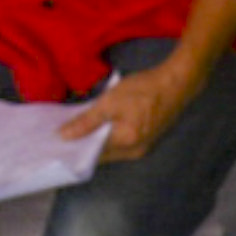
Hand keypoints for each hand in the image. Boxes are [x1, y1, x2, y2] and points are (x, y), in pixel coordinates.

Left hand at [58, 57, 201, 164]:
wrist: (178, 81)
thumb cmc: (143, 90)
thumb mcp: (110, 102)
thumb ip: (86, 121)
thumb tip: (63, 136)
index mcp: (125, 143)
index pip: (92, 154)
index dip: (74, 149)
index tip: (57, 143)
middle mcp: (135, 151)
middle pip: (103, 153)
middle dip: (85, 144)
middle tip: (64, 134)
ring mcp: (144, 145)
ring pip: (113, 148)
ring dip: (97, 140)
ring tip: (79, 128)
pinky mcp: (149, 137)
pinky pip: (123, 142)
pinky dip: (110, 136)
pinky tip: (101, 125)